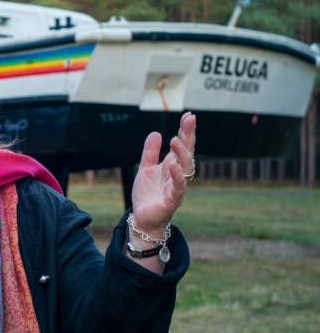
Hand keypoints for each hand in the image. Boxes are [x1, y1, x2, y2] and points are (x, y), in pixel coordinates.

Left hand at [131, 112, 196, 235]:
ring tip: (176, 139)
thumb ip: (150, 152)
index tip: (189, 115)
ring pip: (185, 168)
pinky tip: (173, 165)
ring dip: (182, 153)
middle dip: (189, 136)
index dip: (186, 131)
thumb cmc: (148, 194)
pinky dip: (177, 176)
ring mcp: (176, 187)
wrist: (143, 218)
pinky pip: (178, 188)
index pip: (182, 145)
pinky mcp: (172, 200)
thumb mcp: (145, 169)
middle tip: (189, 120)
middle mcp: (177, 174)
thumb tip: (156, 133)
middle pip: (187, 152)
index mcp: (172, 166)